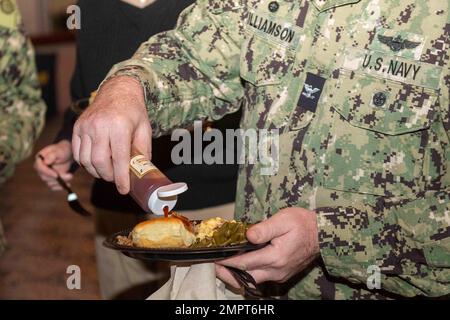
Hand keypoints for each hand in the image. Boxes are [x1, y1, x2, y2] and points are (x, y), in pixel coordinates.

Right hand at [34, 140, 73, 190]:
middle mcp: (40, 168)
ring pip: (49, 183)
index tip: (56, 175)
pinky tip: (68, 185)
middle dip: (58, 178)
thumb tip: (45, 161)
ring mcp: (45, 175)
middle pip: (45, 177)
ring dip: (61, 182)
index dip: (46, 172)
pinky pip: (53, 187)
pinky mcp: (51, 180)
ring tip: (71, 176)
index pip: (38, 167)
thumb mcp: (60, 150)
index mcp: (39, 159)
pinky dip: (60, 187)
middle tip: (70, 175)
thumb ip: (53, 155)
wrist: (68, 154)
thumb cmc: (63, 150)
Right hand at [72, 76, 151, 193]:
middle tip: (116, 179)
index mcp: (119, 126)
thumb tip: (142, 173)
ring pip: (86, 160)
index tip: (124, 190)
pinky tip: (96, 163)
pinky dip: (85, 163)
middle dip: (108, 176)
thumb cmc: (134, 112)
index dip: (121, 178)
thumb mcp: (144, 130)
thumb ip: (143, 152)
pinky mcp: (77, 127)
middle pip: (99, 162)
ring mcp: (86, 126)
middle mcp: (100, 125)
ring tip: (107, 172)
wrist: (118, 90)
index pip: (119, 159)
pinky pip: (77, 153)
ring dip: (97, 171)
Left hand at [216, 208, 319, 287]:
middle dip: (228, 275)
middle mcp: (277, 270)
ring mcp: (280, 274)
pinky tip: (241, 266)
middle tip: (213, 268)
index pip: (245, 262)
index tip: (214, 259)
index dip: (227, 262)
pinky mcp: (282, 274)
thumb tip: (248, 235)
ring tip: (223, 268)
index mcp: (276, 256)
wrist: (322, 234)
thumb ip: (264, 228)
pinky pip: (261, 278)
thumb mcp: (283, 219)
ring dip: (237, 276)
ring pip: (253, 280)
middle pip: (246, 278)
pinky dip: (248, 274)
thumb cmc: (303, 224)